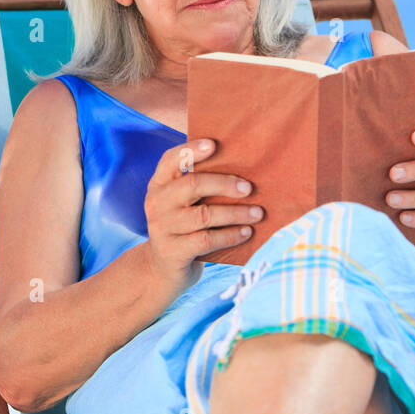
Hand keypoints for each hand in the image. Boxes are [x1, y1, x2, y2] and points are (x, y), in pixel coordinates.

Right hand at [143, 138, 262, 292]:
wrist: (162, 269)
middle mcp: (156, 203)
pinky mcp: (173, 251)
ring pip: (205, 215)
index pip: (170, 159)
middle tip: (249, 188)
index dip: (191, 150)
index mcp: (159, 184)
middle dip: (224, 184)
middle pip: (192, 185)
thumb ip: (198, 186)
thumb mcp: (182, 203)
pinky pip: (207, 240)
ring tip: (258, 213)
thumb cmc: (182, 227)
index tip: (214, 144)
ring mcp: (162, 228)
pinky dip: (231, 235)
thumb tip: (242, 168)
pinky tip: (247, 232)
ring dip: (236, 213)